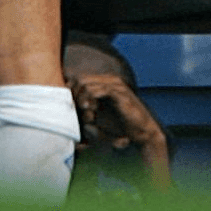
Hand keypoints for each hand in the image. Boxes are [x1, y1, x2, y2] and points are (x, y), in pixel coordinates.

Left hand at [69, 72, 169, 188]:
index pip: (78, 78)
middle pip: (80, 79)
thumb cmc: (120, 126)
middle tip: (76, 111)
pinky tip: (90, 110)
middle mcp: (108, 80)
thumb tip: (68, 109)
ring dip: (82, 99)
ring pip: (86, 83)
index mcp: (104, 82)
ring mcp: (114, 84)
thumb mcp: (98, 116)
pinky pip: (98, 90)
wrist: (142, 132)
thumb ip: (85, 110)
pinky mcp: (119, 92)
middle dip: (74, 95)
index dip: (70, 90)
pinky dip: (90, 99)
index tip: (68, 106)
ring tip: (85, 113)